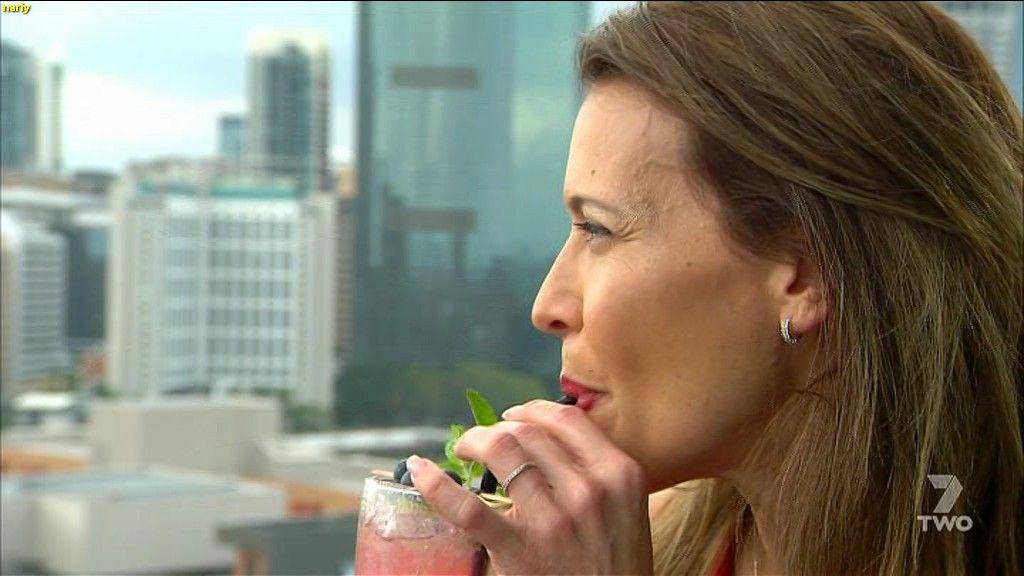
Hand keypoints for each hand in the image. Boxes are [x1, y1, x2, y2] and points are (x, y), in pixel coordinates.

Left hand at [408, 399, 652, 574]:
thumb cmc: (616, 566)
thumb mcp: (625, 509)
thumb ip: (596, 473)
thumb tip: (542, 439)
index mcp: (619, 473)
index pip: (566, 419)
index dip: (532, 409)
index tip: (513, 416)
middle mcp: (589, 489)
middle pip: (528, 431)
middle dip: (497, 429)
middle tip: (483, 441)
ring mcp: (553, 519)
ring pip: (501, 450)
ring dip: (473, 442)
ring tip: (463, 451)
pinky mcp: (520, 549)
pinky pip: (469, 508)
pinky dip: (437, 485)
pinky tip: (421, 471)